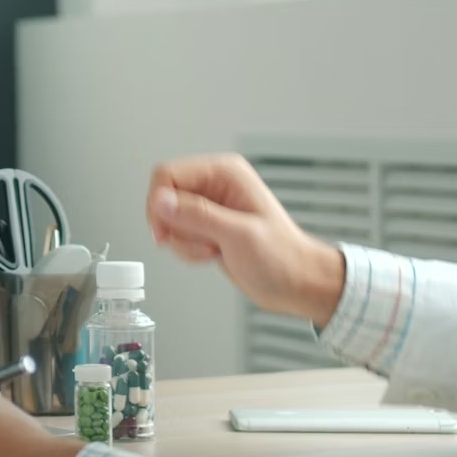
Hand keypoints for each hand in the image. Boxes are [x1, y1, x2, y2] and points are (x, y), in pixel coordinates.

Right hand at [145, 154, 345, 325]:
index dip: (159, 203)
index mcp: (224, 173)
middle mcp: (214, 186)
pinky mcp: (206, 227)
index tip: (163, 230)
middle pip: (164, 198)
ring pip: (167, 219)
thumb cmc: (283, 257)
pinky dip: (187, 251)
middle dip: (176, 228)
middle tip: (200, 242)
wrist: (297, 283)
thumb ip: (198, 215)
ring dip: (184, 243)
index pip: (168, 174)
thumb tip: (162, 201)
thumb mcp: (239, 235)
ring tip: (212, 249)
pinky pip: (177, 235)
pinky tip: (212, 254)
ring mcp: (209, 207)